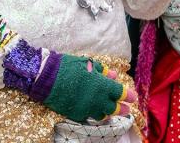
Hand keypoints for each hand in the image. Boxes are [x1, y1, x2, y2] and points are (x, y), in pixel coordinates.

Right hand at [4, 41, 135, 122]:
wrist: (46, 78)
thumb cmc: (67, 66)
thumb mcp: (87, 63)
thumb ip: (102, 71)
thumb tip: (112, 75)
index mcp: (101, 85)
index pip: (119, 93)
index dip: (128, 95)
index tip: (133, 97)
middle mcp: (96, 99)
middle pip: (114, 107)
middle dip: (122, 108)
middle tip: (126, 108)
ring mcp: (86, 108)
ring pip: (102, 114)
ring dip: (108, 112)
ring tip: (112, 110)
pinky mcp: (76, 114)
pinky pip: (90, 117)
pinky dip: (95, 114)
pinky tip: (96, 111)